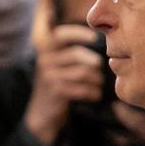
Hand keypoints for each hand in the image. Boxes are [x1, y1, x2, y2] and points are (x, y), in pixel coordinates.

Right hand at [26, 24, 106, 144]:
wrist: (42, 112)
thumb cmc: (57, 83)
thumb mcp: (57, 63)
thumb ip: (70, 51)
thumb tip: (102, 40)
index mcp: (46, 49)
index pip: (62, 35)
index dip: (79, 33)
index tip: (94, 38)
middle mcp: (45, 60)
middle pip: (77, 54)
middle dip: (94, 61)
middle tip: (100, 67)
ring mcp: (49, 76)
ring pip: (82, 72)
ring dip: (96, 79)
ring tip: (99, 83)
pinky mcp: (56, 91)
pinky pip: (82, 88)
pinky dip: (93, 92)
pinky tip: (96, 95)